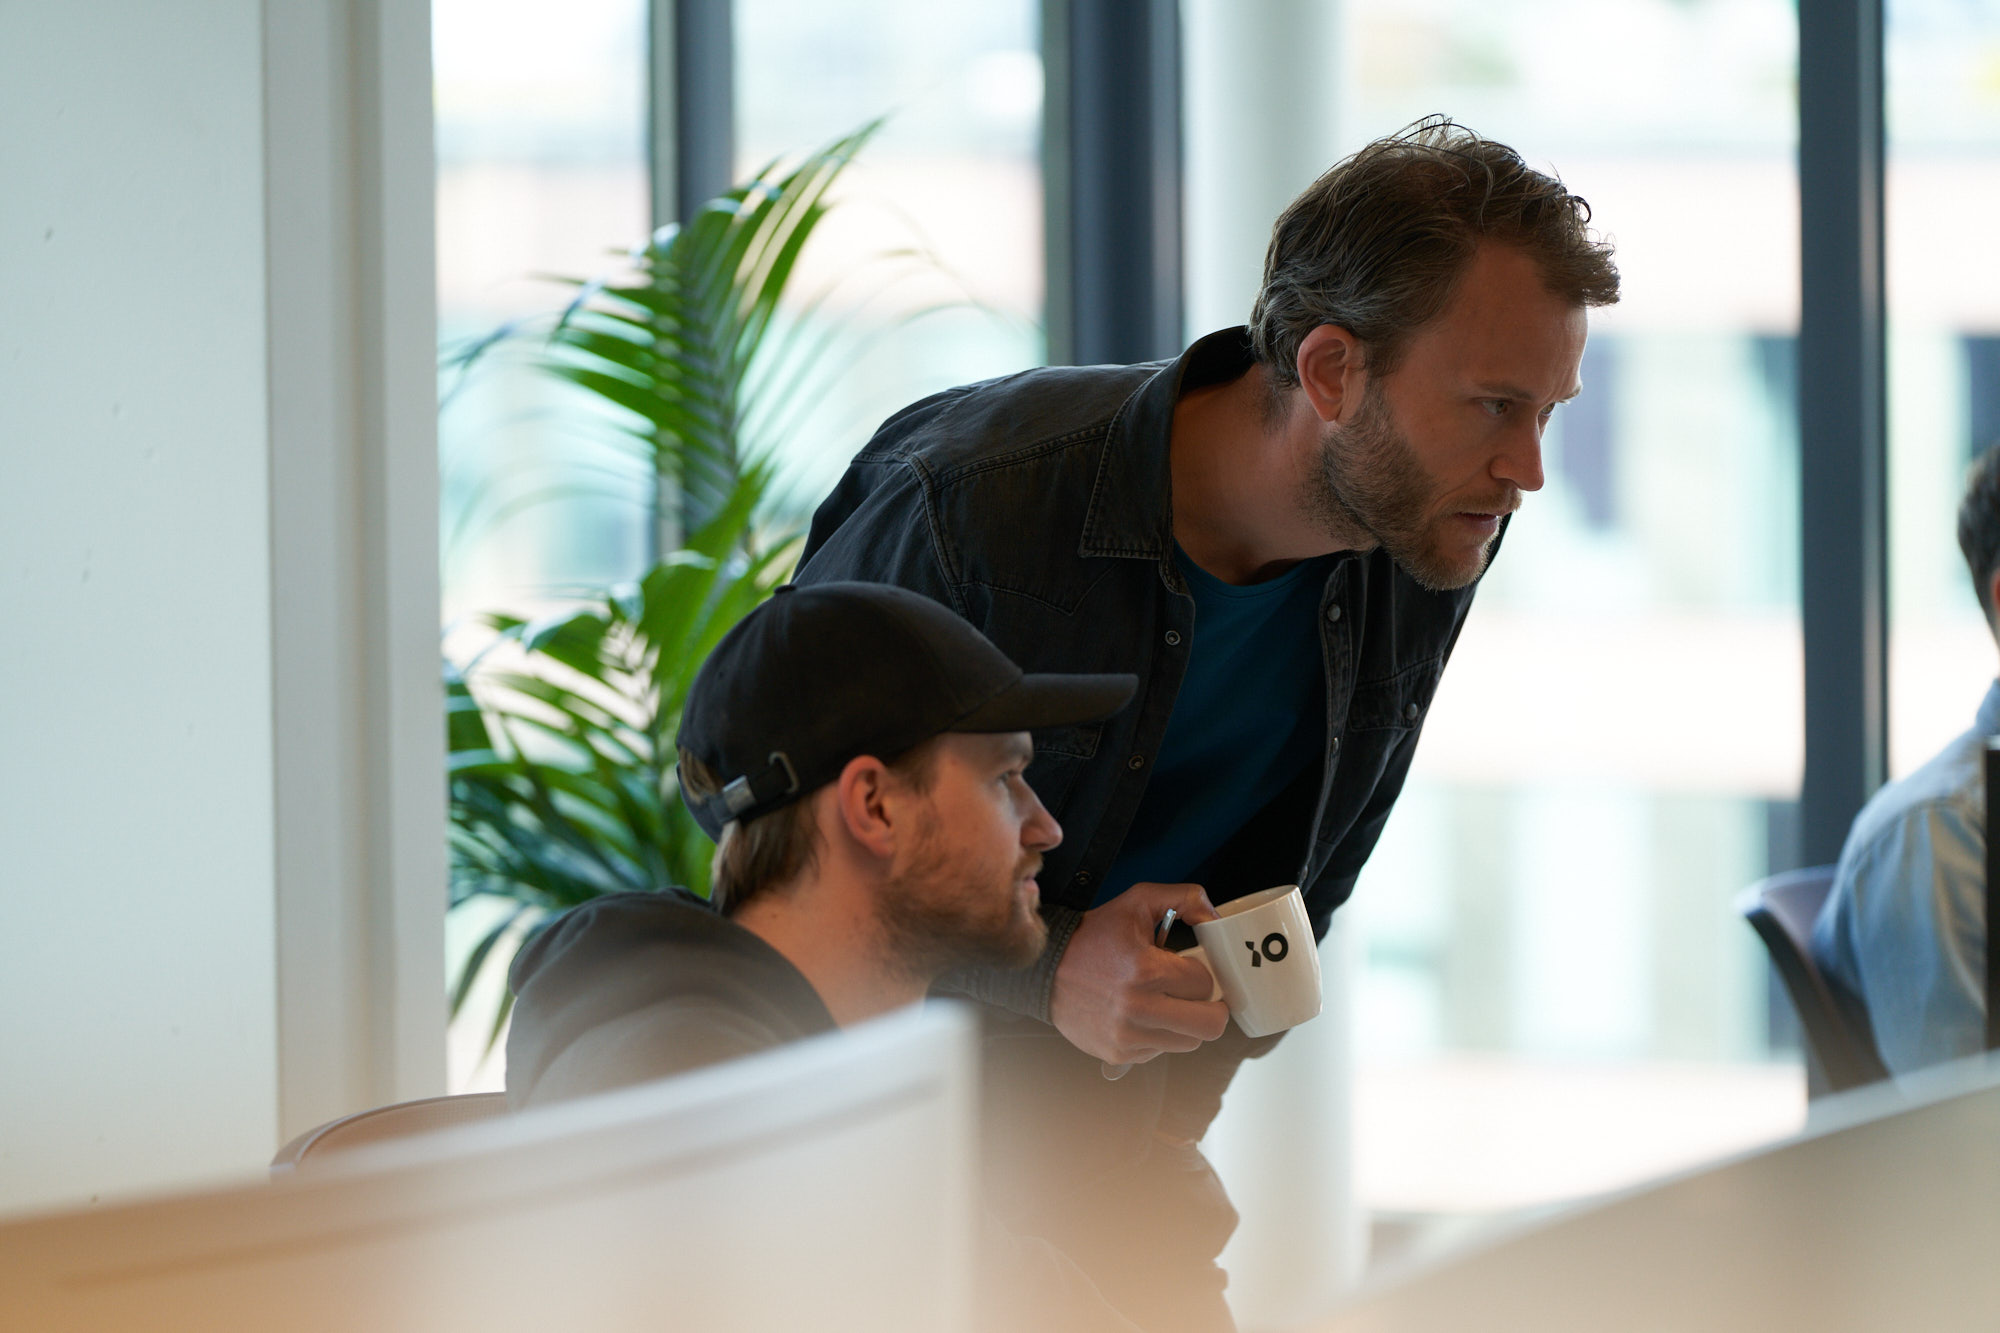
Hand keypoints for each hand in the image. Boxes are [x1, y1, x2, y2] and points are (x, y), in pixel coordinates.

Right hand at [1049, 881, 1228, 1065]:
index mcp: (1146, 970)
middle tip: (1198, 995)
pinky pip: (1160, 1052)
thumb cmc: (1093, 936)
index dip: (1200, 972)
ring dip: (1185, 1023)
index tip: (1188, 968)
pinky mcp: (1118, 1054)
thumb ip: (1185, 898)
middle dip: (1211, 1007)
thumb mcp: (1137, 902)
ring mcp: (1128, 1036)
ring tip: (1166, 1002)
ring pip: (1189, 1042)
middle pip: (1210, 1025)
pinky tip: (1142, 1015)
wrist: (1046, 969)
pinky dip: (1159, 1035)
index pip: (1205, 983)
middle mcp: (1138, 1008)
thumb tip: (1215, 918)